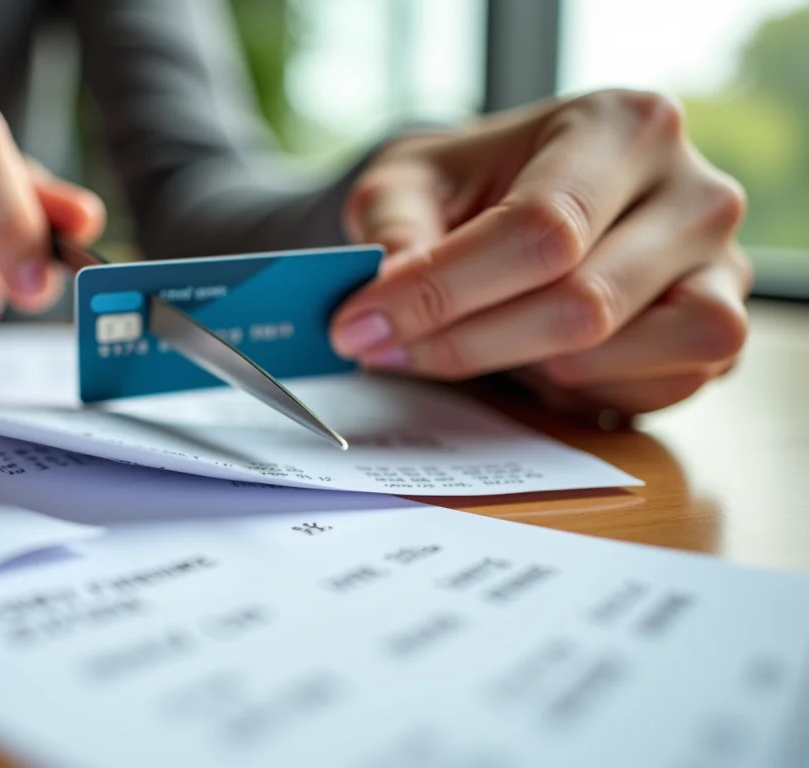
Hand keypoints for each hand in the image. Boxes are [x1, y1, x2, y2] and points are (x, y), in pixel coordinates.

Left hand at [331, 90, 751, 417]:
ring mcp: (722, 270)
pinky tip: (533, 363)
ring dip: (525, 370)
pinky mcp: (719, 338)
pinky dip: (575, 394)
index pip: (541, 228)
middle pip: (581, 302)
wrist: (522, 201)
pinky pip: (649, 395)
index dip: (442, 290)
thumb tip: (386, 290)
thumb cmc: (472, 188)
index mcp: (622, 128)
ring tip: (474, 343)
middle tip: (384, 350)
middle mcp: (694, 194)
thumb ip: (394, 228)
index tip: (360, 324)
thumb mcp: (412, 182)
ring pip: (622, 355)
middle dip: (463, 343)